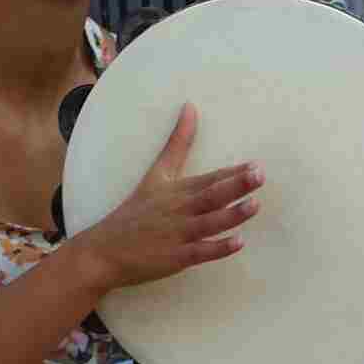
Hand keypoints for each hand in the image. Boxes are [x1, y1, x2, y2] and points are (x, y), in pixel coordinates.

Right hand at [74, 103, 263, 291]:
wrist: (104, 250)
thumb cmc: (135, 212)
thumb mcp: (156, 174)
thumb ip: (177, 143)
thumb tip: (191, 106)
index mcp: (177, 189)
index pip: (210, 178)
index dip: (233, 172)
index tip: (255, 164)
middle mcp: (179, 208)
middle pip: (210, 194)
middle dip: (235, 185)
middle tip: (259, 174)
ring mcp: (177, 233)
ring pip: (208, 222)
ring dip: (231, 214)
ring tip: (255, 205)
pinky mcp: (174, 257)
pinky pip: (199, 252)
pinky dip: (217, 248)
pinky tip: (238, 243)